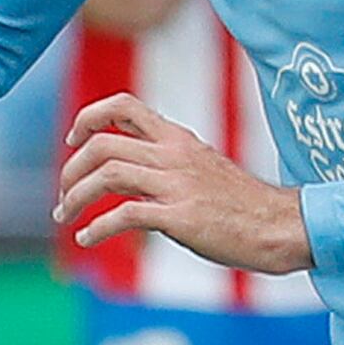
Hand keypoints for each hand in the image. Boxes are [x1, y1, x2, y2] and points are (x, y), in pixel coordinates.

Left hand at [57, 92, 309, 274]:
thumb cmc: (240, 204)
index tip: (73, 140)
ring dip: (75, 197)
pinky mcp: (180, 216)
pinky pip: (124, 215)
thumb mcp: (200, 168)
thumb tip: (124, 177)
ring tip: (65, 216)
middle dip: (71, 169)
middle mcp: (173, 155)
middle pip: (102, 144)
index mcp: (178, 138)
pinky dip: (97, 227)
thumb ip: (164, 165)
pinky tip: (87, 239)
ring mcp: (176, 184)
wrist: (280, 226)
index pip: (123, 105)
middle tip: (63, 194)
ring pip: (107, 175)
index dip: (89, 117)